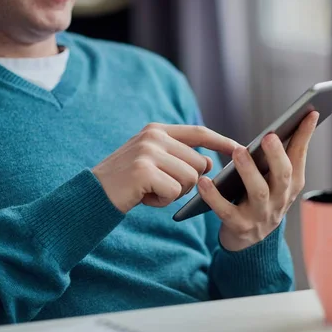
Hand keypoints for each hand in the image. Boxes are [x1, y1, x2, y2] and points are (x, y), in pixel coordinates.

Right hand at [93, 123, 238, 212]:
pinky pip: (174, 192)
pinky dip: (162, 201)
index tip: (240, 148)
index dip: (221, 141)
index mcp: (158, 130)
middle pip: (198, 164)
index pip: (199, 133)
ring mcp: (148, 152)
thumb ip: (179, 157)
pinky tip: (145, 197)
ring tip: (151, 190)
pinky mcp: (144, 170)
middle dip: (187, 182)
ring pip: (190, 179)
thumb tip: (208, 163)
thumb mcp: (153, 161)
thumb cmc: (128, 182)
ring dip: (174, 193)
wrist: (92, 195)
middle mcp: (154, 136)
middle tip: (160, 185)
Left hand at [197, 112, 319, 250]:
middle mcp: (280, 200)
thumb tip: (300, 118)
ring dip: (249, 171)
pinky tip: (204, 181)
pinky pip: (226, 211)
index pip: (299, 157)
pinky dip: (214, 197)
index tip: (309, 112)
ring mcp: (261, 215)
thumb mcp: (276, 179)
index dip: (305, 135)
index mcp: (291, 185)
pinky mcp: (239, 227)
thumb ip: (284, 154)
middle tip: (268, 136)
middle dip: (277, 156)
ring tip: (238, 151)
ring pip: (258, 192)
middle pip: (283, 176)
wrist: (248, 241)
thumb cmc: (261, 199)